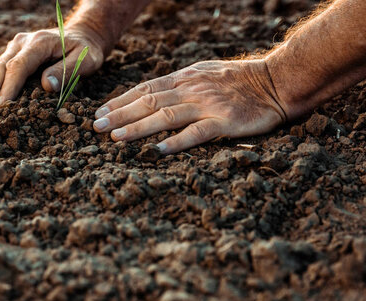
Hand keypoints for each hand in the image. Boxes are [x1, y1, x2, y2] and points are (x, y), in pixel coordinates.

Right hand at [0, 24, 104, 112]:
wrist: (83, 35)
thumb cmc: (86, 51)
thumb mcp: (86, 60)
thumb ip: (67, 71)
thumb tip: (47, 86)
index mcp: (39, 43)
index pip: (18, 66)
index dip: (8, 88)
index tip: (0, 107)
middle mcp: (22, 42)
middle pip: (0, 68)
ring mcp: (14, 48)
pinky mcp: (12, 55)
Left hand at [93, 59, 287, 153]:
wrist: (278, 81)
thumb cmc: (239, 80)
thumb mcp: (204, 74)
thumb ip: (179, 84)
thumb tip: (150, 96)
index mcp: (184, 78)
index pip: (145, 89)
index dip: (120, 101)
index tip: (100, 112)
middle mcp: (191, 89)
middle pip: (149, 102)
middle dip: (120, 114)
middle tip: (96, 127)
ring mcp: (207, 105)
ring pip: (166, 116)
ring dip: (138, 127)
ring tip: (116, 138)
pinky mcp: (225, 122)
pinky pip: (197, 133)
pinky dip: (176, 142)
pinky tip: (157, 151)